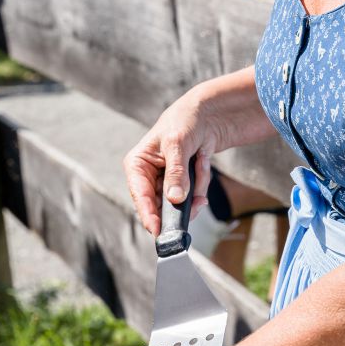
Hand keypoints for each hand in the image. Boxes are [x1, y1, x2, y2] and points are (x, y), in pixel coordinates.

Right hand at [124, 88, 217, 236]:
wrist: (207, 116)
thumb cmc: (184, 122)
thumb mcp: (178, 143)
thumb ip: (175, 172)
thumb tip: (175, 198)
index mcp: (138, 165)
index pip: (139, 195)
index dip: (147, 214)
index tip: (157, 230)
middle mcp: (148, 177)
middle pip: (158, 207)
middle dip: (179, 205)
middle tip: (195, 203)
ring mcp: (165, 184)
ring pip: (177, 206)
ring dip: (194, 192)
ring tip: (201, 167)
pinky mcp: (181, 186)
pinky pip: (192, 199)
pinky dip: (201, 186)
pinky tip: (203, 166)